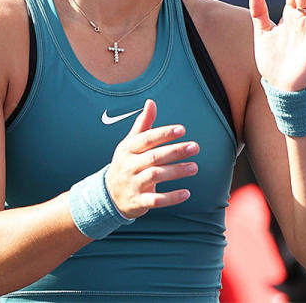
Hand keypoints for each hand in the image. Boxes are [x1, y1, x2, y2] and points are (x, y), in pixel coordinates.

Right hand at [105, 100, 199, 218]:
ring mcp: (133, 184)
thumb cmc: (127, 164)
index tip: (182, 130)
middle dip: (175, 151)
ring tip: (194, 167)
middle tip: (195, 147)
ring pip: (155, 176)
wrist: (110, 195)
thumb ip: (143, 124)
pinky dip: (171, 197)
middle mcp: (129, 165)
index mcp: (128, 149)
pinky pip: (155, 200)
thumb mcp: (130, 144)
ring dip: (176, 171)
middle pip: (154, 157)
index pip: (147, 139)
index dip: (164, 133)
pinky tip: (186, 193)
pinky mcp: (138, 202)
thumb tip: (151, 102)